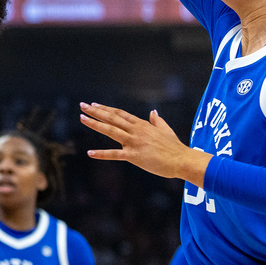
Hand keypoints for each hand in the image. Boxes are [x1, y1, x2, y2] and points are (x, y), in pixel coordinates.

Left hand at [79, 102, 210, 185]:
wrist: (182, 160)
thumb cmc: (175, 147)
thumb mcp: (165, 130)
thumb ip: (157, 120)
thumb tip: (152, 112)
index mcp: (142, 125)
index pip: (120, 114)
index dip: (106, 109)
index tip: (94, 104)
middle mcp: (136, 131)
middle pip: (112, 118)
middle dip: (96, 111)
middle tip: (82, 105)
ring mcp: (134, 142)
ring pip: (110, 131)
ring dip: (95, 124)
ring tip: (82, 118)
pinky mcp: (134, 156)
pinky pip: (114, 154)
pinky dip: (101, 153)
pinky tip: (90, 153)